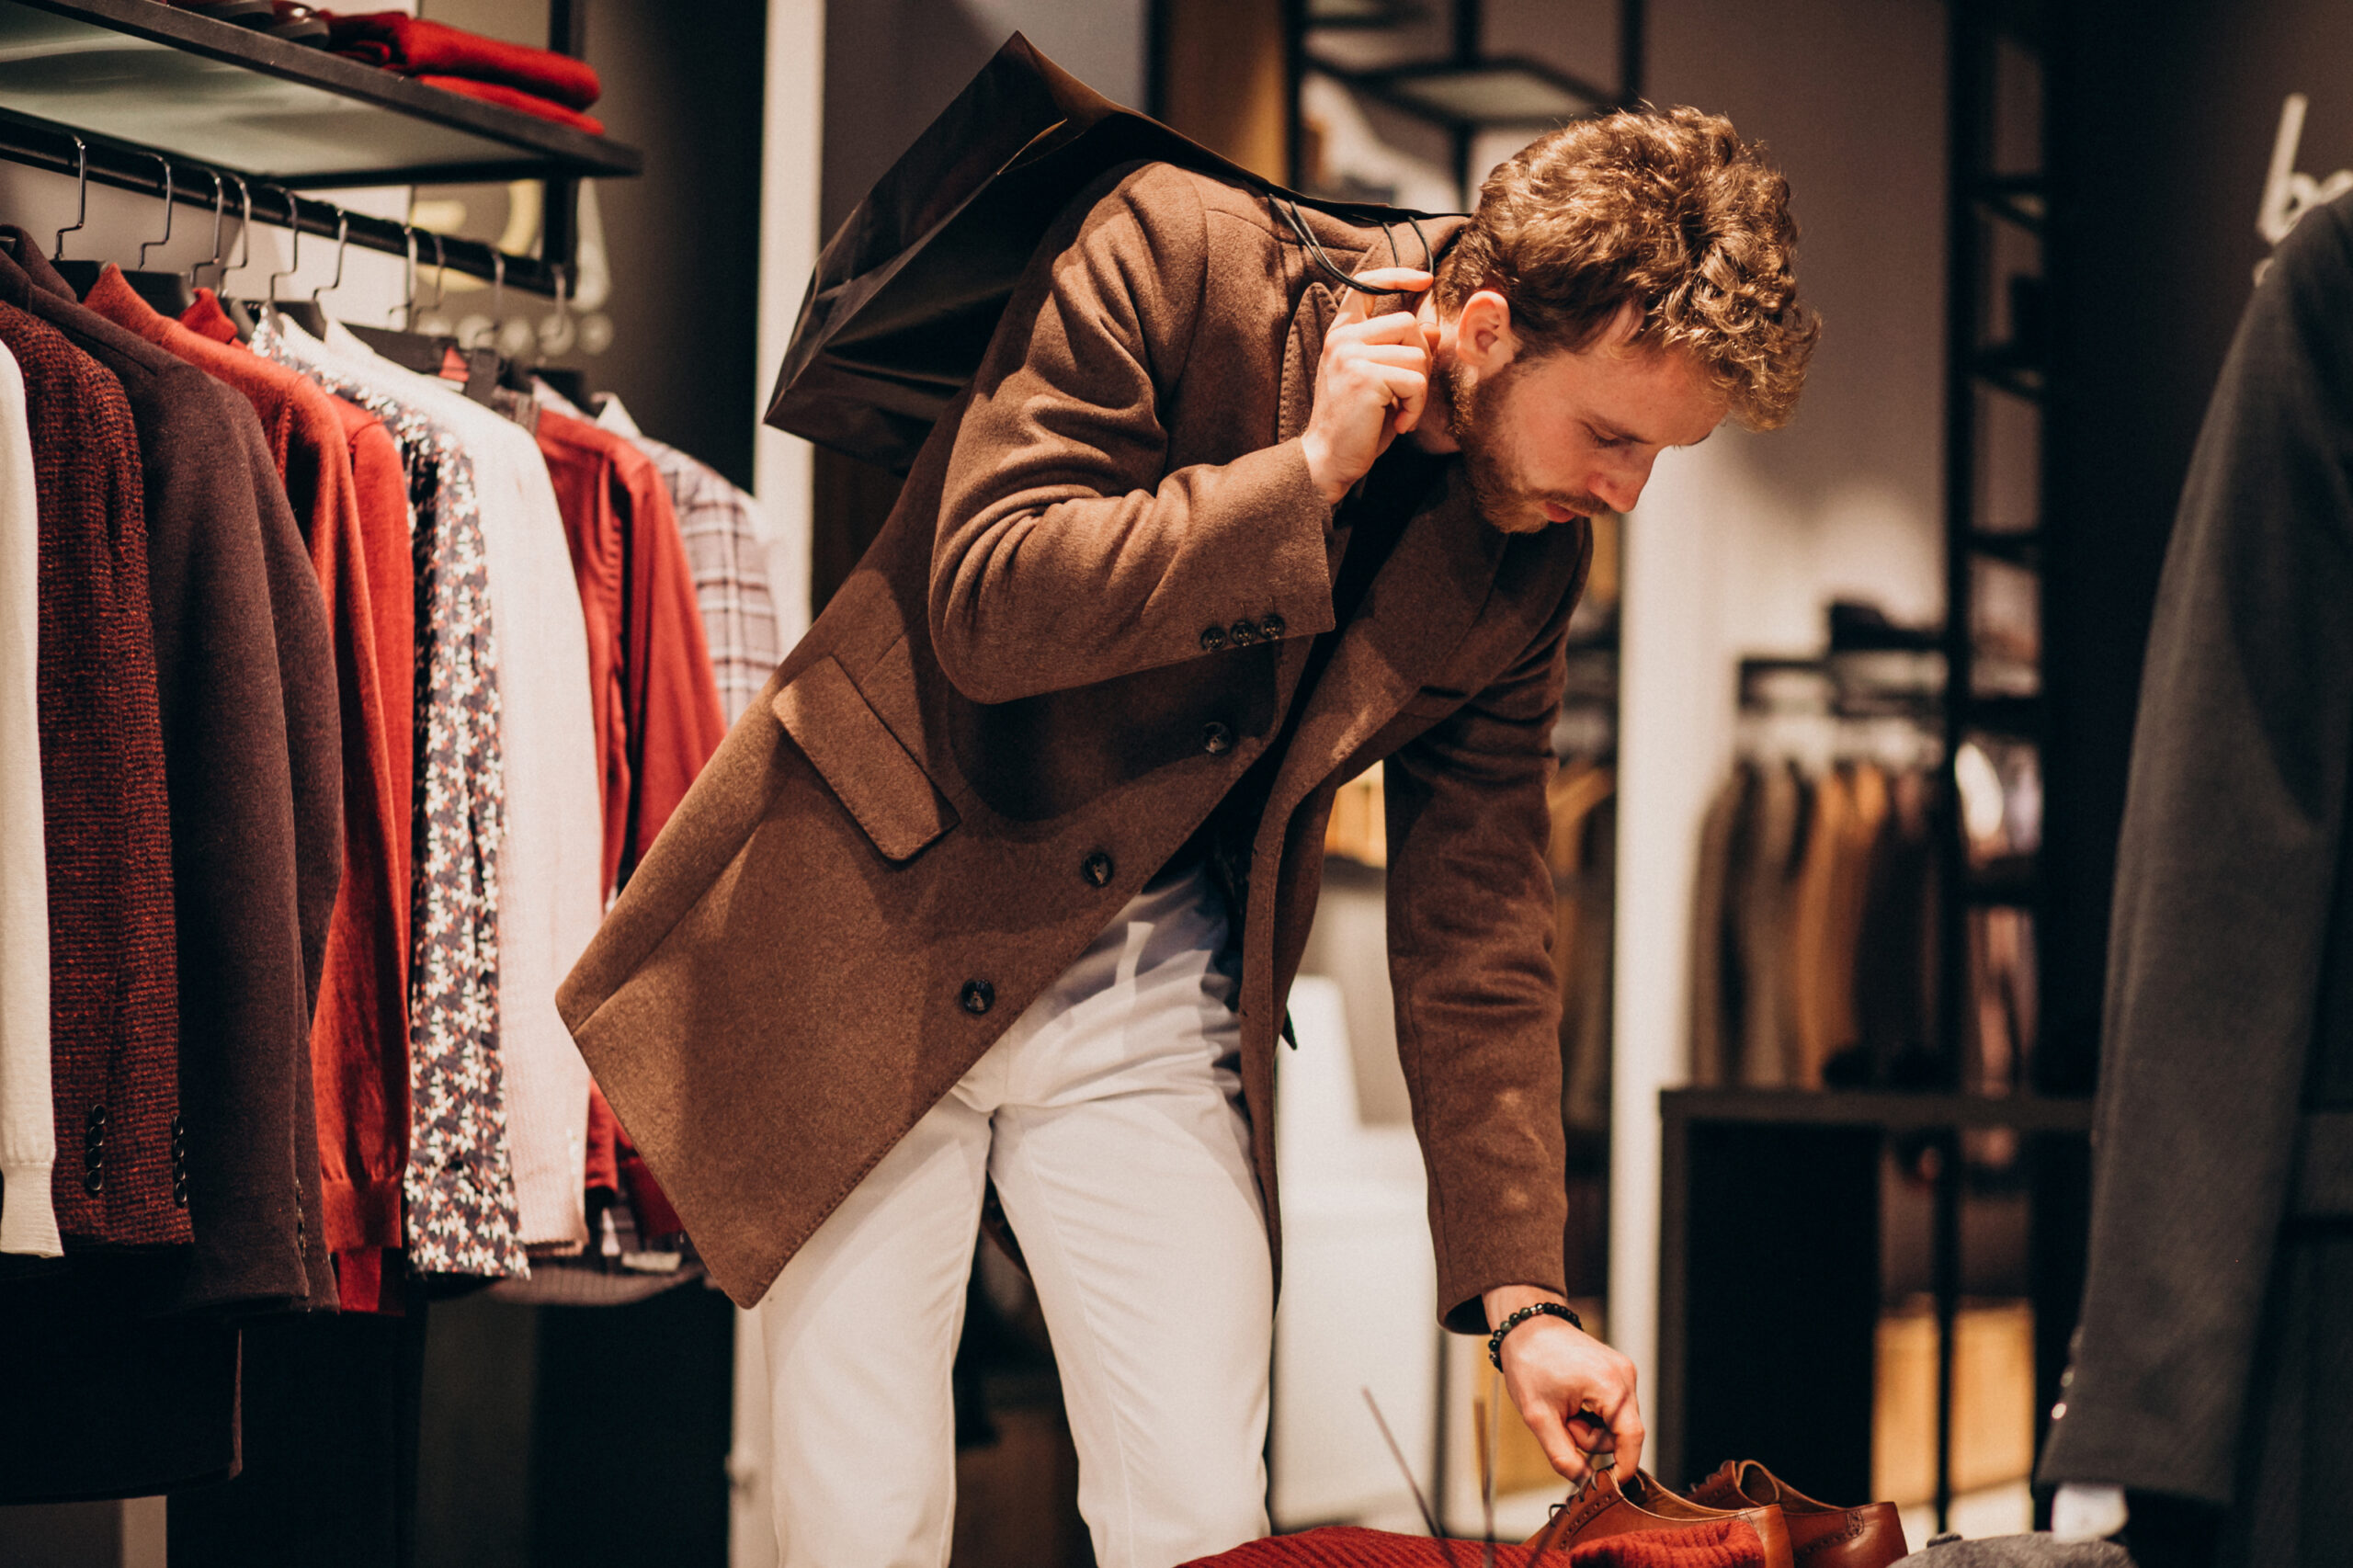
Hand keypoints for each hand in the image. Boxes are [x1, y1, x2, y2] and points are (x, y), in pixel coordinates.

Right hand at [1299, 268, 1434, 505]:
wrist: (1328, 459)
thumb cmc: (1357, 425)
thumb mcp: (1382, 382)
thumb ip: (1401, 352)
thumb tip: (1433, 328)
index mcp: (1342, 334)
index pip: (1366, 285)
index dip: (1398, 276)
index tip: (1426, 279)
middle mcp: (1342, 339)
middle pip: (1408, 323)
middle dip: (1421, 358)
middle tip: (1408, 393)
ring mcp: (1350, 355)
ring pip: (1416, 353)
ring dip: (1420, 389)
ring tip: (1402, 411)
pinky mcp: (1364, 376)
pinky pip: (1415, 379)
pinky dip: (1417, 405)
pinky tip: (1401, 422)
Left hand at [1485, 1285, 1643, 1486]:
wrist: (1526, 1326)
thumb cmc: (1529, 1364)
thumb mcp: (1538, 1417)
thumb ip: (1563, 1456)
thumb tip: (1585, 1484)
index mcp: (1610, 1385)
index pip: (1632, 1438)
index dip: (1623, 1466)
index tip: (1609, 1485)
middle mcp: (1625, 1376)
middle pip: (1621, 1433)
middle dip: (1590, 1438)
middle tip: (1561, 1420)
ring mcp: (1623, 1370)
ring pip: (1616, 1422)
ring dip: (1590, 1426)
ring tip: (1563, 1406)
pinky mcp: (1618, 1370)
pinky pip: (1612, 1407)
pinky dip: (1593, 1412)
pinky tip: (1572, 1399)